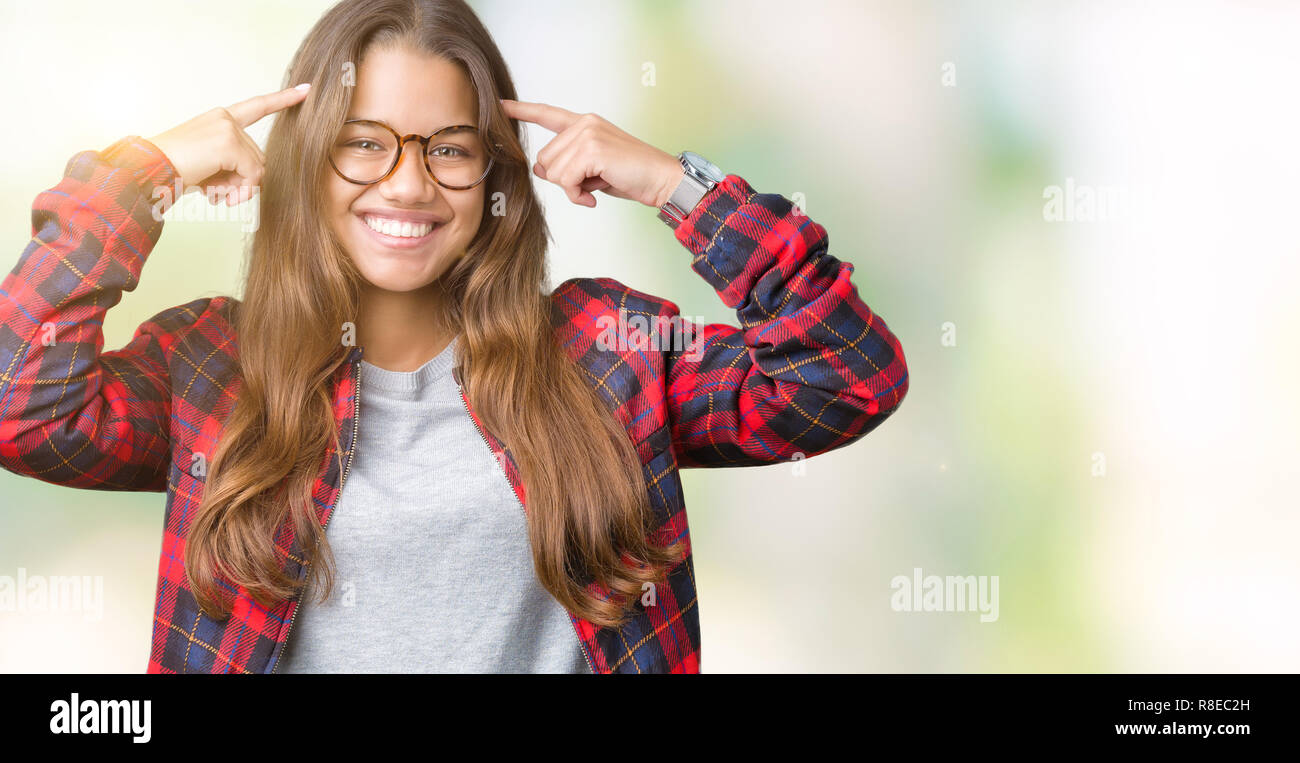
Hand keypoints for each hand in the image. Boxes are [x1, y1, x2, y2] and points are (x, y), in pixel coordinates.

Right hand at [147, 83, 311, 205]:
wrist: (148, 168)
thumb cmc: (174, 169)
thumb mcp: (210, 164)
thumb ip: (236, 165)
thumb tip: (258, 181)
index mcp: (220, 119)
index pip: (257, 106)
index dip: (283, 99)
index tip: (306, 90)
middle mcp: (226, 118)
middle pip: (258, 156)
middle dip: (245, 180)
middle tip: (224, 194)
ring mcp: (228, 129)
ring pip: (257, 167)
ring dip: (241, 189)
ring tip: (217, 195)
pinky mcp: (228, 143)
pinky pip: (252, 174)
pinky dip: (240, 190)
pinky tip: (217, 195)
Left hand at [500, 99, 683, 208]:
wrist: (660, 179)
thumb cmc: (630, 175)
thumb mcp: (592, 170)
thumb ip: (567, 165)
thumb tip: (540, 170)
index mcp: (585, 123)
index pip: (548, 114)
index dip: (523, 110)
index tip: (501, 105)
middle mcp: (584, 123)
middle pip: (546, 158)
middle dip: (563, 179)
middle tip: (588, 185)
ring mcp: (588, 134)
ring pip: (554, 172)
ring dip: (572, 189)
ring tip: (594, 188)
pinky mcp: (592, 150)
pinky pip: (567, 180)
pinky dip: (577, 195)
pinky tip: (594, 195)